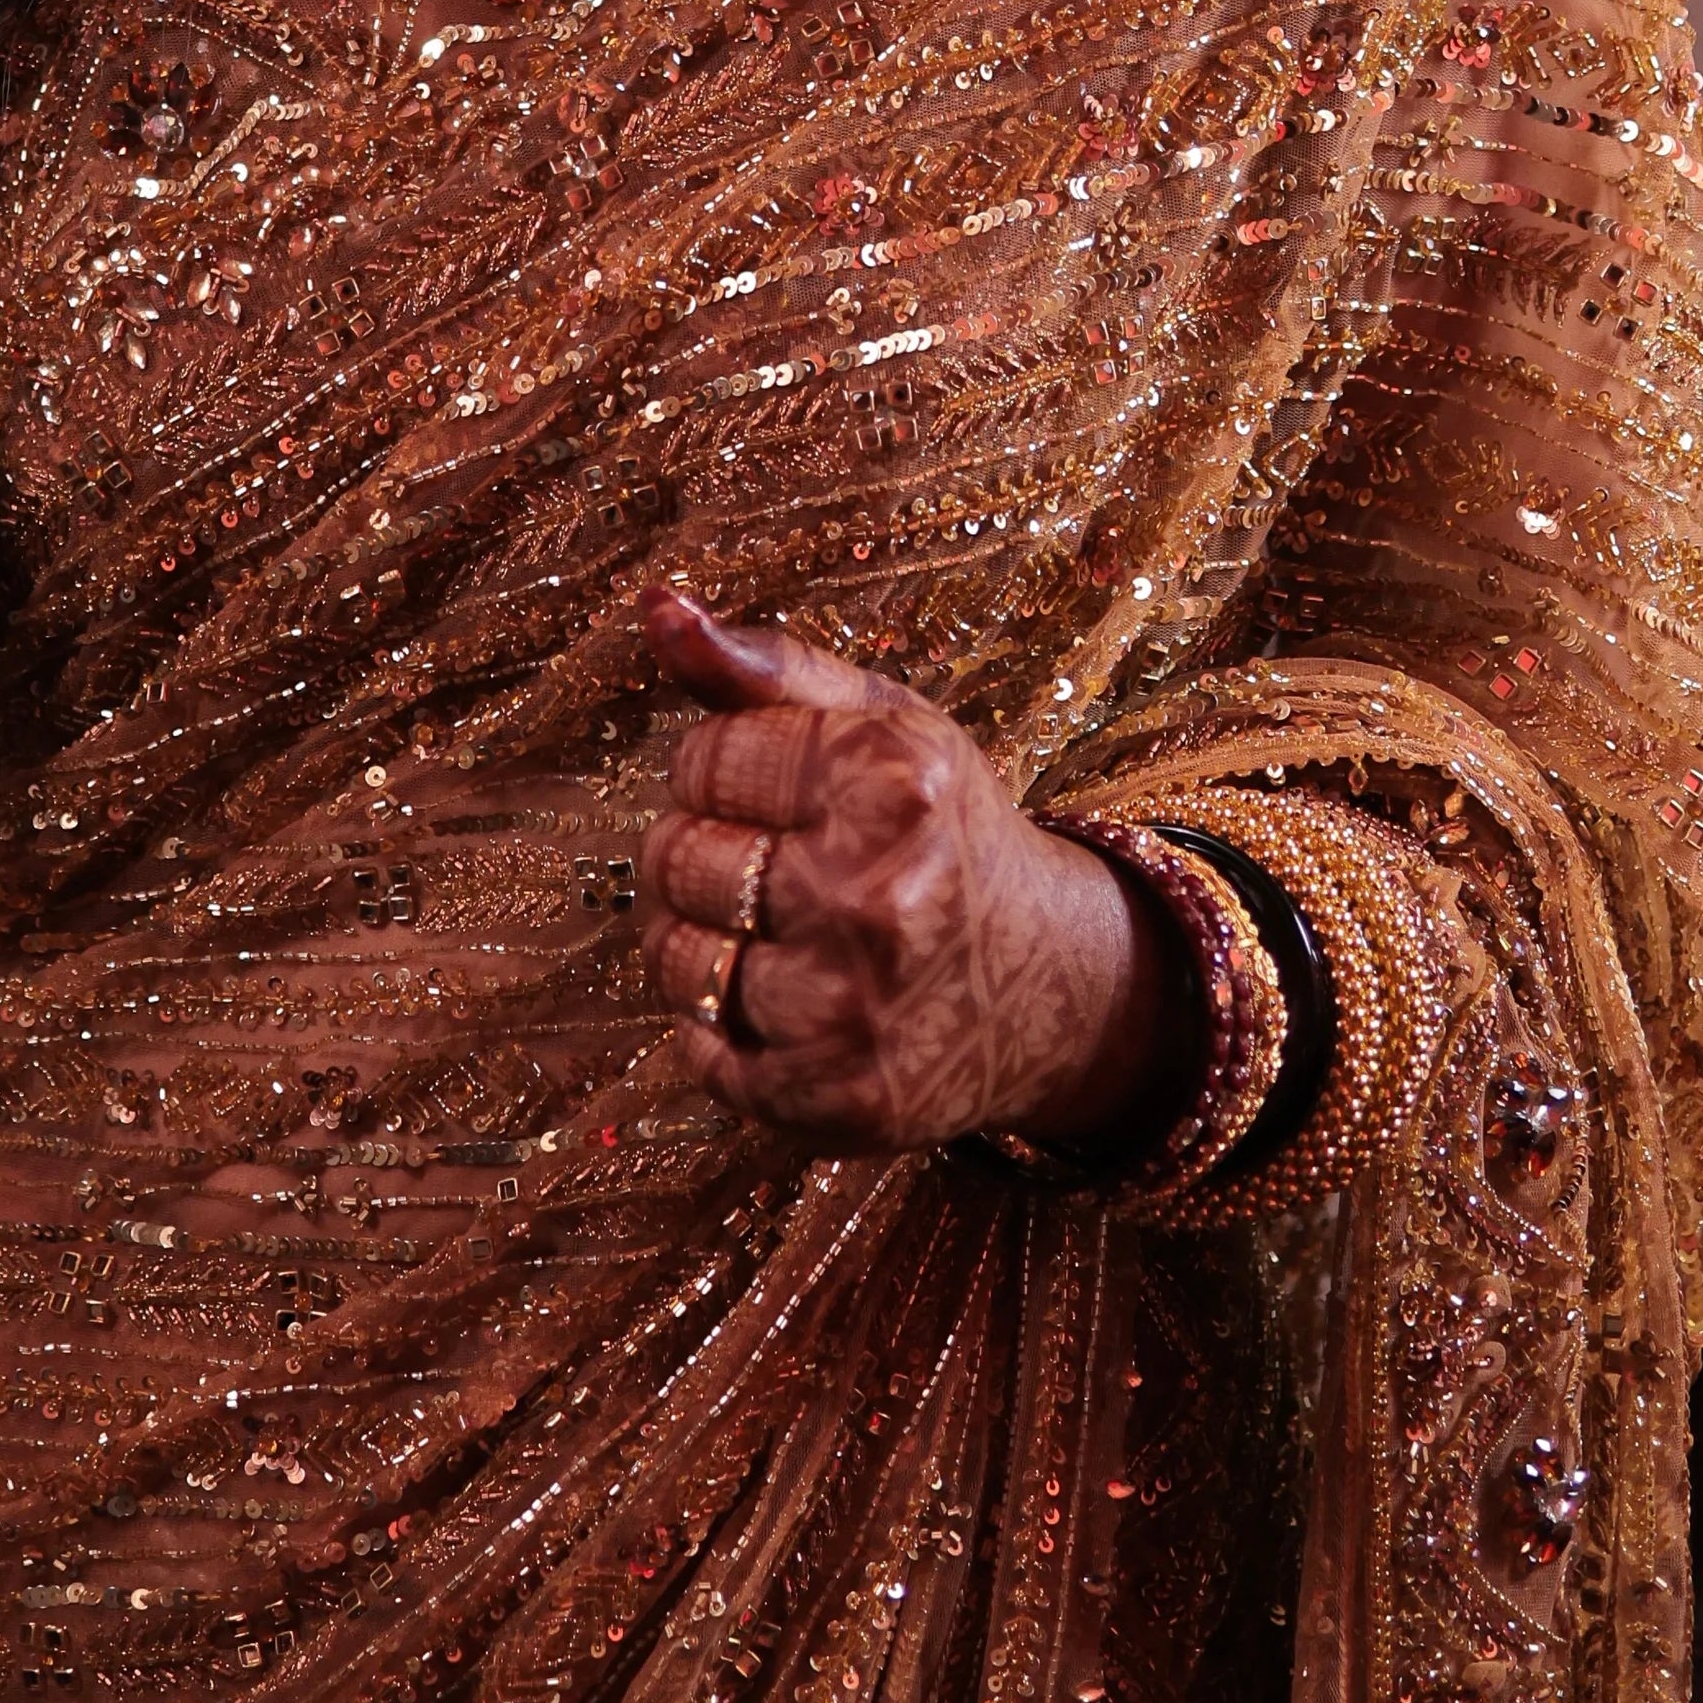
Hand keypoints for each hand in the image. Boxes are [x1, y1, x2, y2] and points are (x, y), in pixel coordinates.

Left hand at [633, 589, 1179, 1151]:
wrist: (1046, 986)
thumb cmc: (941, 833)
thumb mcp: (881, 725)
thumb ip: (763, 667)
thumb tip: (655, 606)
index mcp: (892, 781)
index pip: (702, 756)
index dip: (723, 771)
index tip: (781, 791)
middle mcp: (878, 894)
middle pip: (677, 857)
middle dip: (707, 853)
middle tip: (783, 865)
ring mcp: (855, 1006)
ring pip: (677, 961)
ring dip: (704, 945)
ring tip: (782, 934)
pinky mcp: (837, 1096)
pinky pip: (703, 1054)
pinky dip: (726, 1031)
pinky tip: (791, 1004)